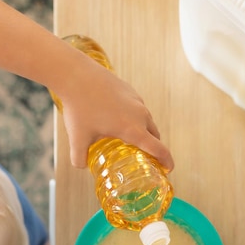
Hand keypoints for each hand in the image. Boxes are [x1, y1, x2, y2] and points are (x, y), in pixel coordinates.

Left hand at [59, 52, 173, 170]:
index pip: (159, 149)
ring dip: (144, 132)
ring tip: (131, 140)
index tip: (168, 170)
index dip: (166, 162)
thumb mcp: (77, 138)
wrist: (76, 74)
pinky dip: (135, 119)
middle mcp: (140, 115)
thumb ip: (79, 157)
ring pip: (147, 121)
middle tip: (146, 160)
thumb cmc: (79, 107)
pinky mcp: (130, 91)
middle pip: (155, 136)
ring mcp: (136, 101)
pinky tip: (118, 120)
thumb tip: (81, 166)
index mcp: (133, 130)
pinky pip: (138, 109)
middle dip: (154, 149)